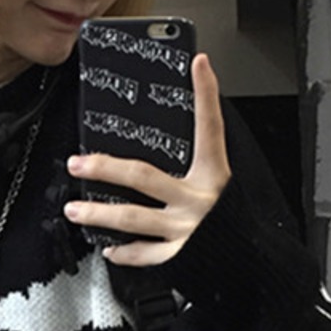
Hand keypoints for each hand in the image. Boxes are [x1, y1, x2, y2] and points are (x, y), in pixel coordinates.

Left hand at [64, 53, 230, 266]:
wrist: (255, 265)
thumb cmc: (234, 225)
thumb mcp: (222, 187)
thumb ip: (197, 166)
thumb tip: (165, 145)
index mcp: (213, 176)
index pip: (210, 128)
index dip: (207, 95)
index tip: (199, 65)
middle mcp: (199, 199)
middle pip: (143, 176)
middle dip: (105, 168)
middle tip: (78, 164)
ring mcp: (188, 229)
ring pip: (133, 218)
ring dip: (99, 213)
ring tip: (75, 209)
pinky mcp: (181, 256)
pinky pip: (144, 254)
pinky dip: (123, 252)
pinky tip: (109, 248)